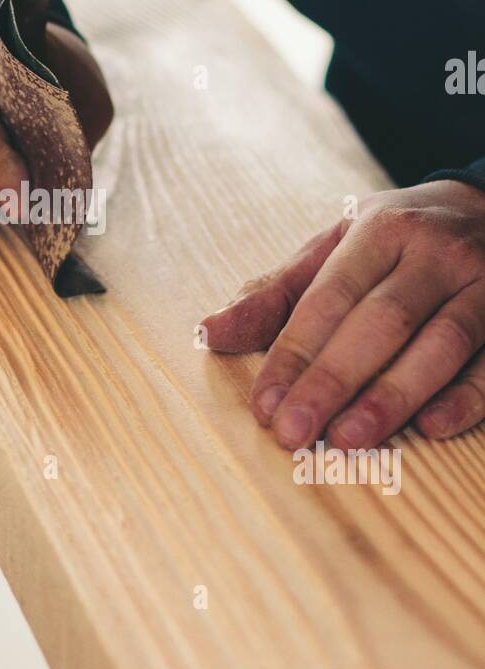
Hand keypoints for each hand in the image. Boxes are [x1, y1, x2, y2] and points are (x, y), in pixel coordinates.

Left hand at [202, 182, 484, 448]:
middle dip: (333, 380)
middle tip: (295, 432)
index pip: (329, 299)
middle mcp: (435, 253)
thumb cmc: (395, 239)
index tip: (265, 406)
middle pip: (382, 322)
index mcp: (380, 230)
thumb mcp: (334, 249)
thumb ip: (275, 295)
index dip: (295, 354)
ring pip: (442, 343)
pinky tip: (432, 428)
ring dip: (394, 395)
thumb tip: (210, 334)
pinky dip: (467, 397)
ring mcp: (484, 283)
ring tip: (350, 439)